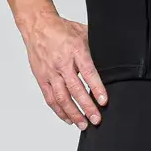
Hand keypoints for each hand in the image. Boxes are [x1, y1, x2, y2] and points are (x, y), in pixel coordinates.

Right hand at [23, 13, 106, 128]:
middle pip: (75, 89)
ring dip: (73, 113)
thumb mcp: (83, 33)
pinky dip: (59, 111)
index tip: (103, 101)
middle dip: (86, 106)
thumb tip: (112, 60)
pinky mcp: (41, 78)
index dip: (96, 88)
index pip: (88, 72)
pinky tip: (68, 119)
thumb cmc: (62, 30)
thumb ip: (96, 49)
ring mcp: (50, 72)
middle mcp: (62, 63)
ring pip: (61, 97)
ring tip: (83, 124)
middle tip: (96, 119)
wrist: (38, 26)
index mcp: (75, 50)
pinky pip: (50, 98)